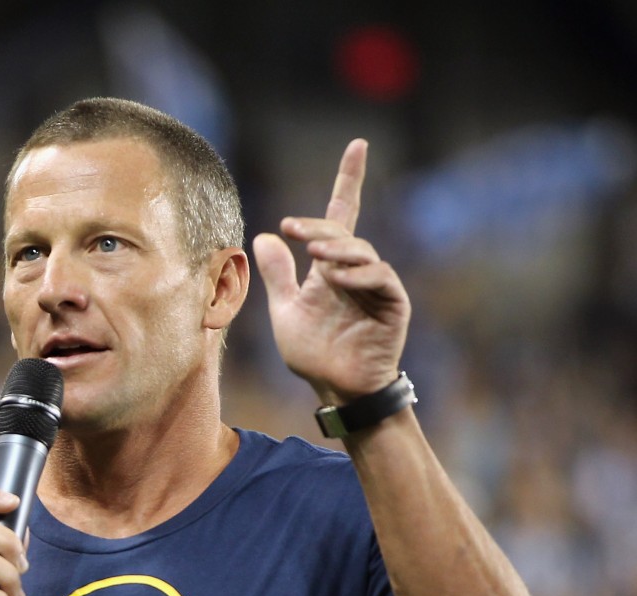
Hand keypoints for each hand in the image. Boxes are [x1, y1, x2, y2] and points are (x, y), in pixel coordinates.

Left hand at [252, 139, 410, 402]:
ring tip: (314, 256)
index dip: (348, 181)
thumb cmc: (315, 355)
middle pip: (343, 231)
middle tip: (291, 229)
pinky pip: (380, 277)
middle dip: (319, 225)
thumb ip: (279, 276)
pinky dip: (358, 274)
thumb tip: (264, 236)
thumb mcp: (286, 313)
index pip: (342, 215)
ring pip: (361, 252)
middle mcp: (356, 270)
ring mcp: (377, 286)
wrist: (337, 389)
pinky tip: (336, 278)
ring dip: (336, 249)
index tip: (357, 145)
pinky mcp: (393, 304)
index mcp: (331, 267)